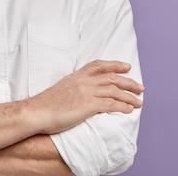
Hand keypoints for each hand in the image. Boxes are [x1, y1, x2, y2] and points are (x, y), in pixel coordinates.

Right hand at [26, 60, 143, 134]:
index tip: (126, 66)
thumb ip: (74, 88)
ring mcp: (86, 92)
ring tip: (139, 102)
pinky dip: (122, 106)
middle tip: (140, 87)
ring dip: (129, 97)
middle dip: (128, 82)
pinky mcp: (88, 105)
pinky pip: (111, 104)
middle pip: (112, 78)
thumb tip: (81, 94)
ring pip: (114, 91)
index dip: (115, 64)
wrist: (36, 112)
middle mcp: (83, 81)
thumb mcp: (62, 89)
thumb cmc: (46, 105)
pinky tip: (129, 110)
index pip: (98, 65)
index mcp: (76, 76)